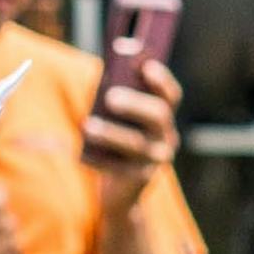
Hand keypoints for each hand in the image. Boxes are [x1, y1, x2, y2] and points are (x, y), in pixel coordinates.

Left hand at [82, 47, 177, 182]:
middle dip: (135, 104)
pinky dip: (100, 159)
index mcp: (163, 115)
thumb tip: (108, 74)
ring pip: (137, 143)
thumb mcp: (116, 114)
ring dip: (111, 133)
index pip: (171, 95)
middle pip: (157, 115)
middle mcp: (166, 136)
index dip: (161, 80)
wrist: (120, 186)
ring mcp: (156, 159)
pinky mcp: (141, 178)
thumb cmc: (115, 139)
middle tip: (110, 97)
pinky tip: (83, 154)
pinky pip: (120, 168)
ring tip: (87, 126)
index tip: (145, 66)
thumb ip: (114, 92)